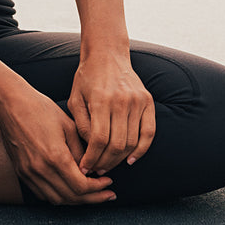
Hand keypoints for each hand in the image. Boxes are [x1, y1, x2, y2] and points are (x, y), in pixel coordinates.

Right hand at [0, 86, 115, 204]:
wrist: (10, 104)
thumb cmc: (40, 109)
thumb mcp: (68, 126)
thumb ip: (81, 152)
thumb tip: (90, 170)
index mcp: (55, 157)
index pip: (82, 186)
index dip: (98, 188)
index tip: (108, 183)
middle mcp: (41, 170)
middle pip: (71, 197)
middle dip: (92, 198)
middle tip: (106, 194)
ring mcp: (29, 173)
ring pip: (56, 199)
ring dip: (75, 200)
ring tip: (90, 194)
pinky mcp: (21, 172)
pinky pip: (42, 194)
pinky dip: (58, 196)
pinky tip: (68, 189)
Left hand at [68, 50, 155, 175]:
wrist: (107, 54)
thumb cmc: (86, 78)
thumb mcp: (74, 99)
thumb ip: (81, 125)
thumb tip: (90, 150)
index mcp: (101, 100)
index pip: (98, 139)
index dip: (92, 158)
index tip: (85, 168)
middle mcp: (122, 101)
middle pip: (117, 144)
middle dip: (105, 162)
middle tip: (96, 170)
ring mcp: (138, 101)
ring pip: (132, 142)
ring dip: (120, 159)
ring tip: (108, 165)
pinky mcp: (148, 102)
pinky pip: (149, 133)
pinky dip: (141, 150)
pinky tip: (130, 160)